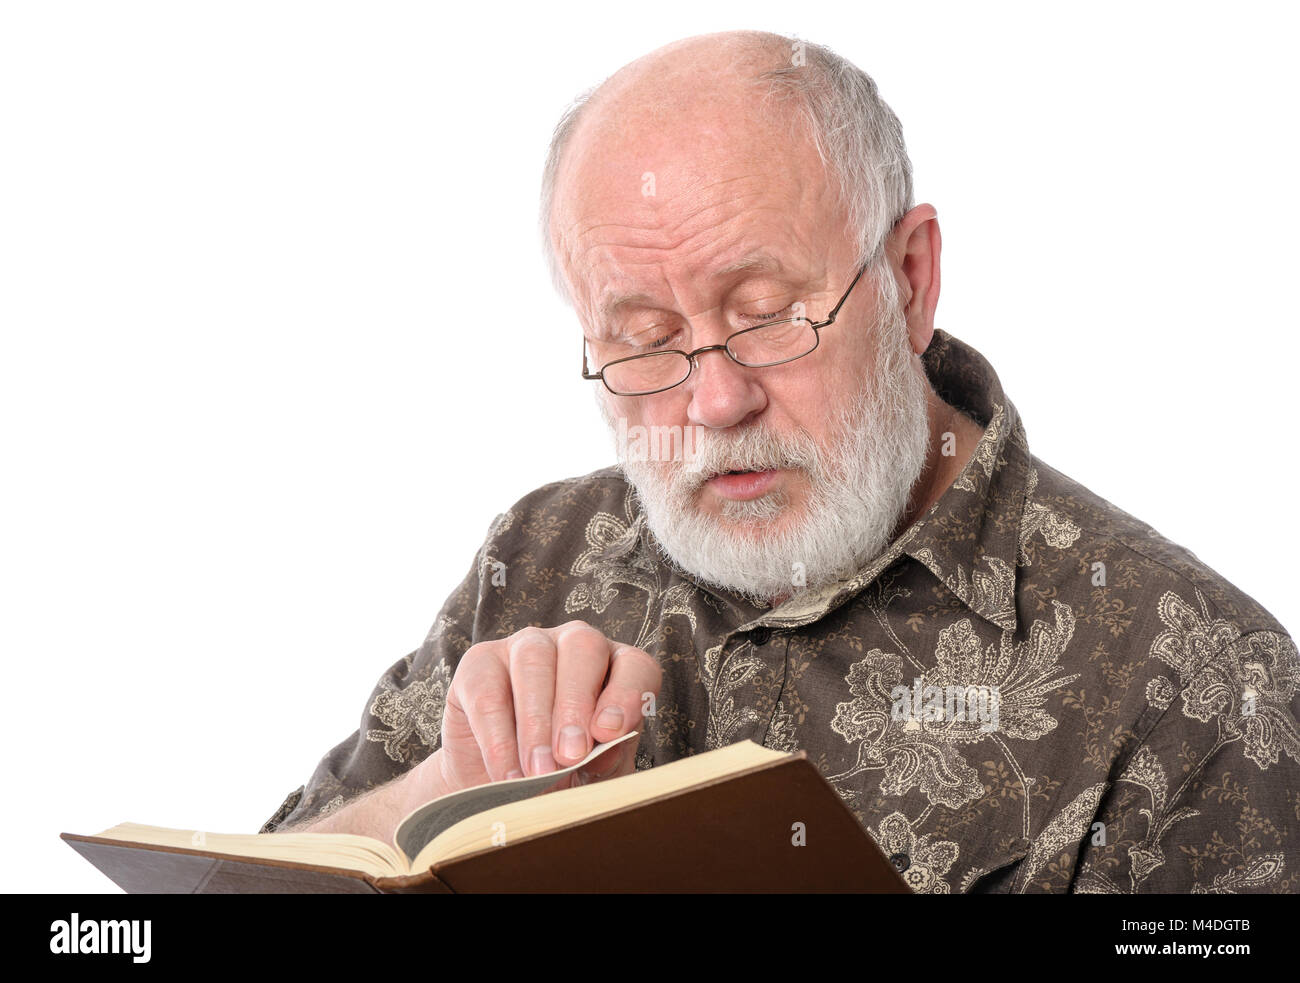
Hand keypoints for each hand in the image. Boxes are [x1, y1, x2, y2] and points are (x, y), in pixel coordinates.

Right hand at [433, 621, 660, 794]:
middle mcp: (573, 645)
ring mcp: (525, 646)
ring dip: (536, 721)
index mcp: (615, 667)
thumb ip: (605, 760)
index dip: (627, 694)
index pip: (634, 666)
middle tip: (569, 756)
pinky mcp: (479, 662)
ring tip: (538, 772)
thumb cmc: (561, 776)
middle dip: (575, 704)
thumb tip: (603, 751)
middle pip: (583, 649)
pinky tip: (507, 774)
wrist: (499, 789)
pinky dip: (498, 738)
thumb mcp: (593, 775)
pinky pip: (488, 691)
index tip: (612, 733)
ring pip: (533, 662)